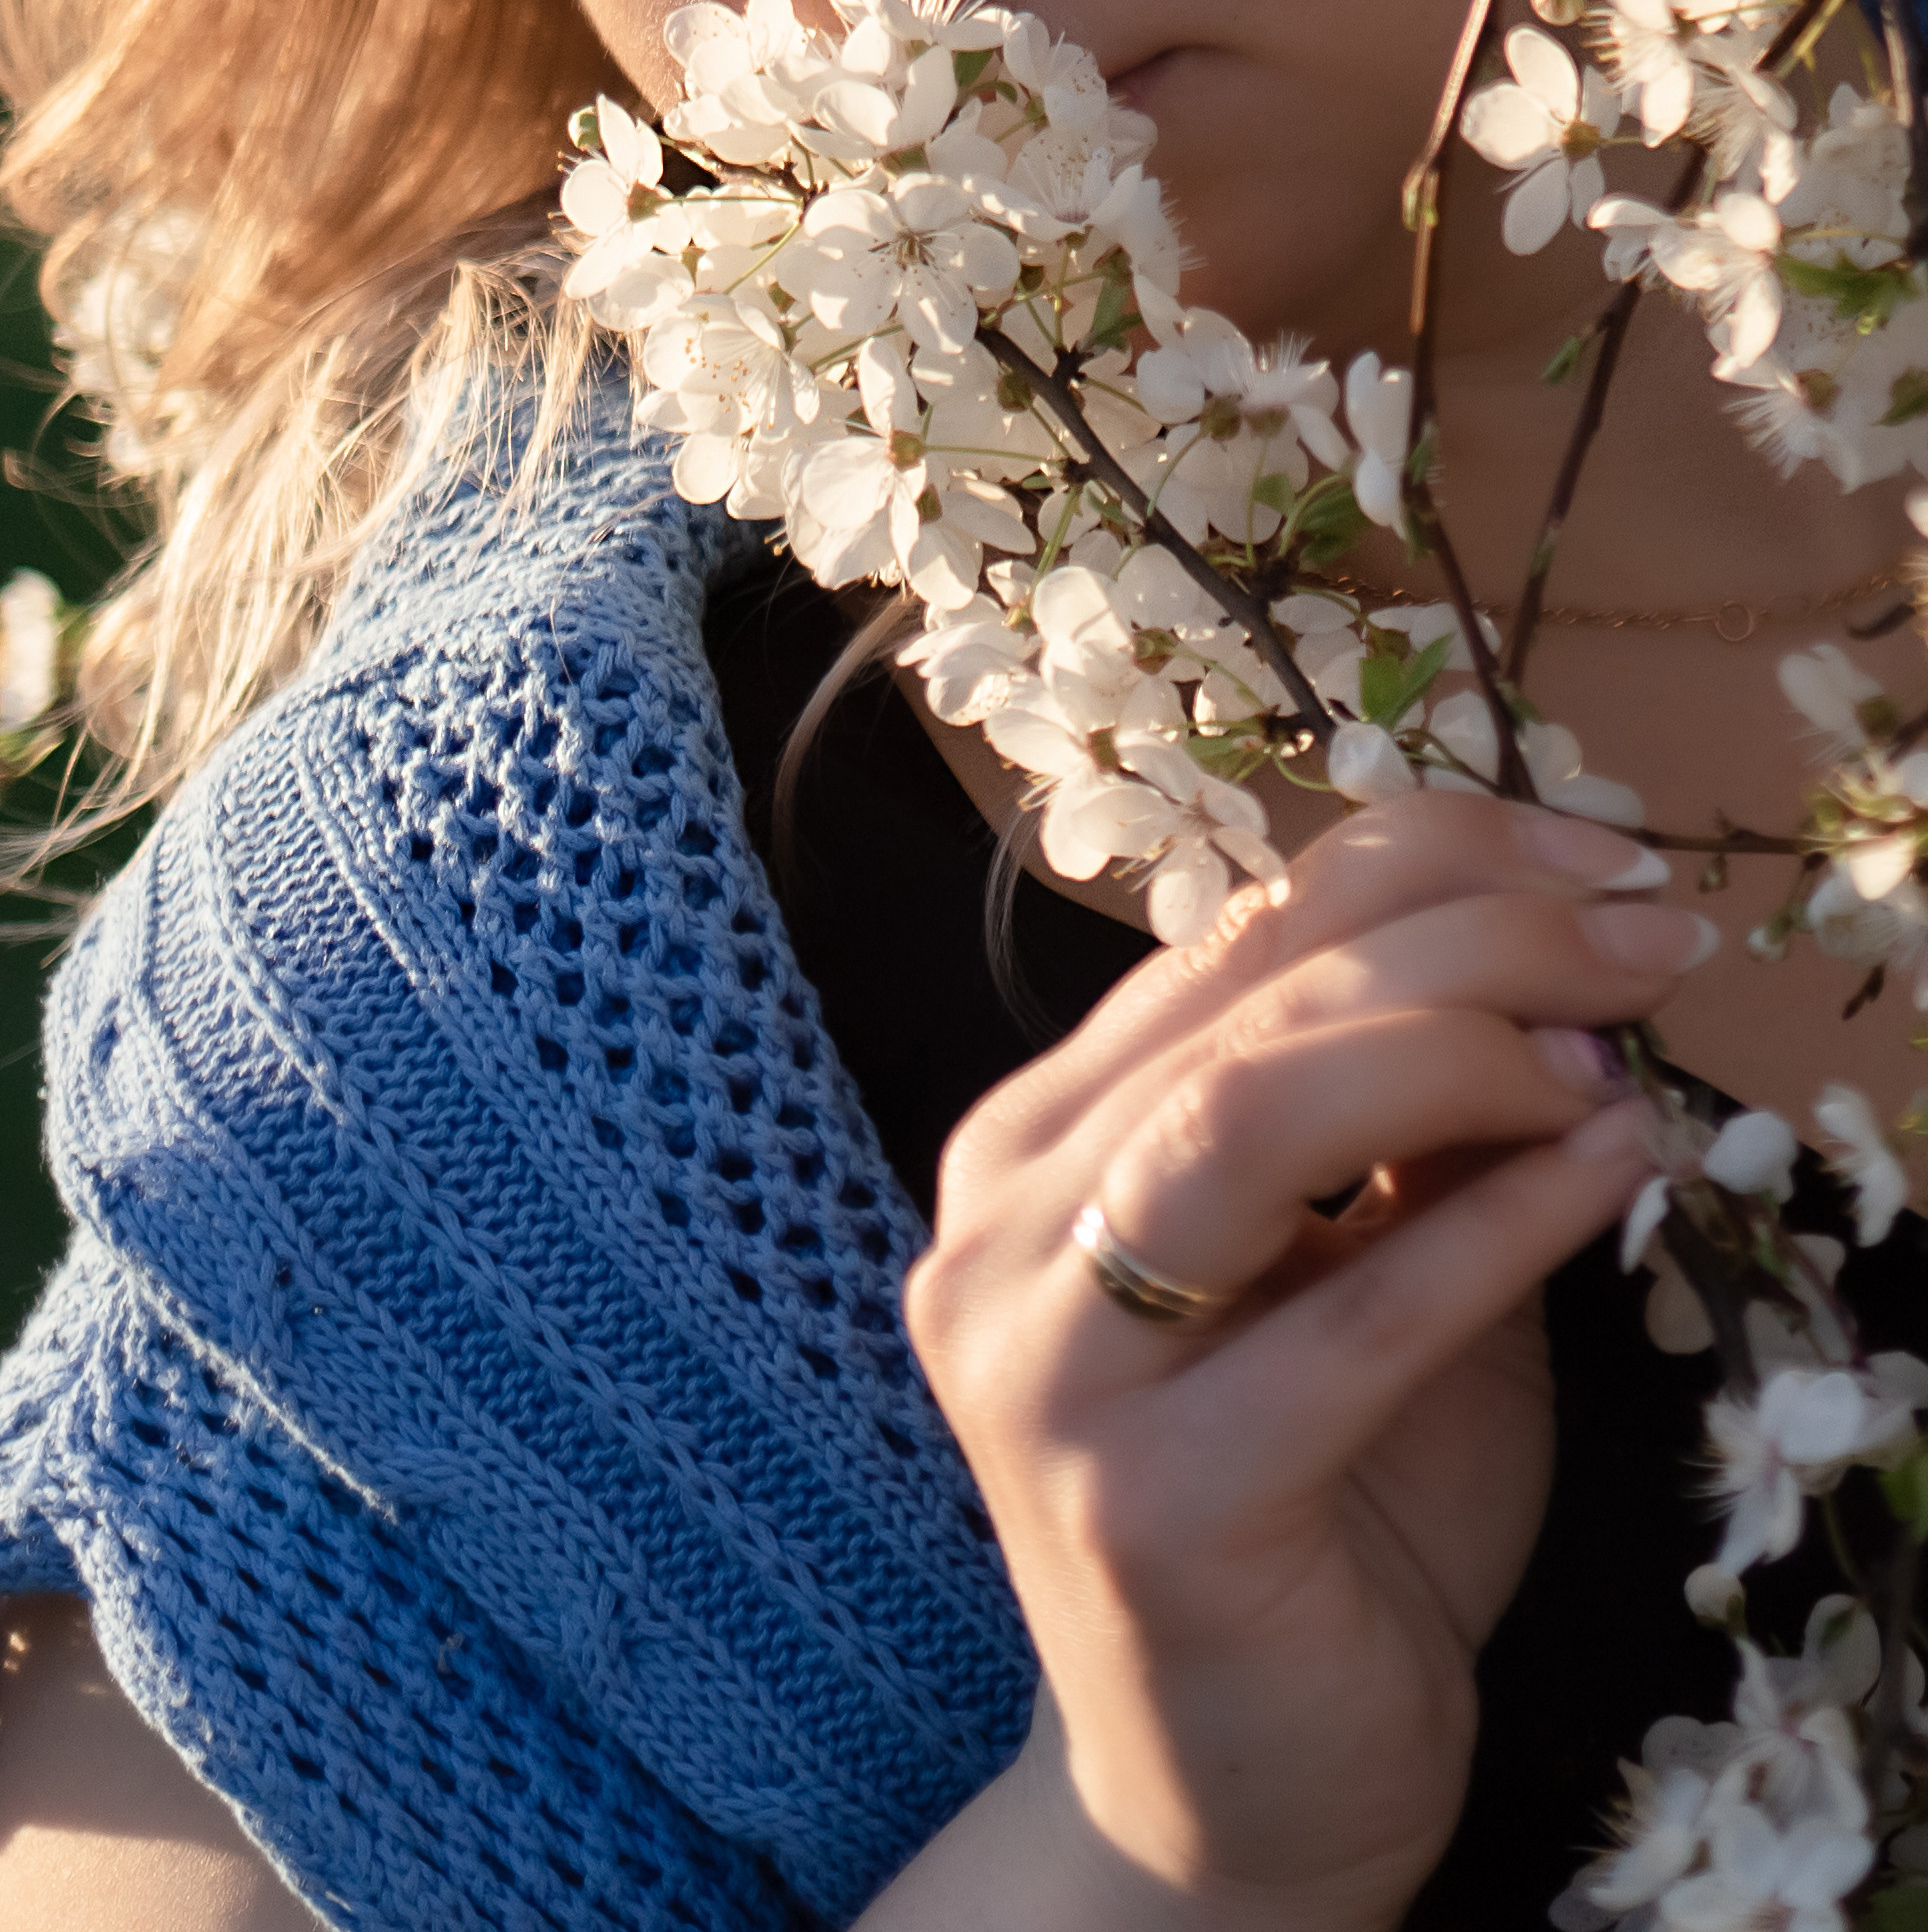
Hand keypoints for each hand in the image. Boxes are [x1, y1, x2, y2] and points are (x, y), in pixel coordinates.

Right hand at [897, 794, 1706, 1931]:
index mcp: (1040, 1136)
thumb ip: (1419, 1124)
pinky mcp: (1147, 1502)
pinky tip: (1614, 1168)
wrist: (1247, 1799)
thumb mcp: (1372, 1268)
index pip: (1236, 925)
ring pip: (1251, 1109)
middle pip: (1251, 996)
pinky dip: (1500, 1221)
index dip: (1432, 857)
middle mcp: (1002, 1222)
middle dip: (1482, 935)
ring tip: (1617, 1056)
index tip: (1604, 861)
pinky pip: (1351, 1316)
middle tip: (1655, 938)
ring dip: (1469, 1045)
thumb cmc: (1328, 1513)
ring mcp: (1051, 1360)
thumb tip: (1567, 962)